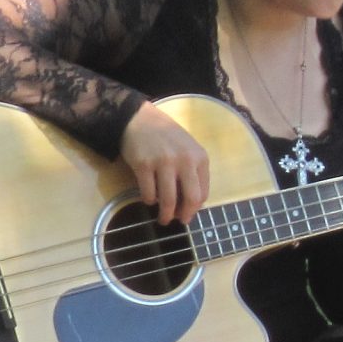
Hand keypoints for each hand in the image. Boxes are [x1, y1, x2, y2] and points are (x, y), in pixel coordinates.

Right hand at [117, 103, 210, 224]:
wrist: (139, 120)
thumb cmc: (166, 137)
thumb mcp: (187, 150)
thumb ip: (193, 172)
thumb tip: (191, 203)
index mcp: (199, 157)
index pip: (202, 192)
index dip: (195, 208)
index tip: (188, 213)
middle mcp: (184, 160)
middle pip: (190, 198)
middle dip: (184, 215)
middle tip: (178, 222)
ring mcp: (163, 162)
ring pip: (168, 199)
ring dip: (165, 214)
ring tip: (162, 219)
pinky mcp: (143, 165)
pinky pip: (148, 193)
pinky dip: (149, 200)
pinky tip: (148, 198)